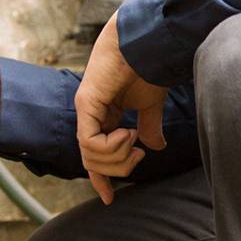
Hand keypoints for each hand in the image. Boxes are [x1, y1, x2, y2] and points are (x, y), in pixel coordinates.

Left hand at [74, 15, 167, 203]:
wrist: (146, 41)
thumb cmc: (147, 66)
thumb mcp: (150, 105)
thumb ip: (149, 127)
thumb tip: (154, 147)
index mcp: (103, 114)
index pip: (94, 154)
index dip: (101, 178)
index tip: (109, 199)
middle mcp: (90, 114)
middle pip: (92, 161)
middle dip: (117, 169)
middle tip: (138, 154)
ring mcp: (86, 109)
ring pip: (90, 156)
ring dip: (117, 157)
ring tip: (134, 138)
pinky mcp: (86, 104)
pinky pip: (90, 142)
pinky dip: (111, 146)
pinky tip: (127, 133)